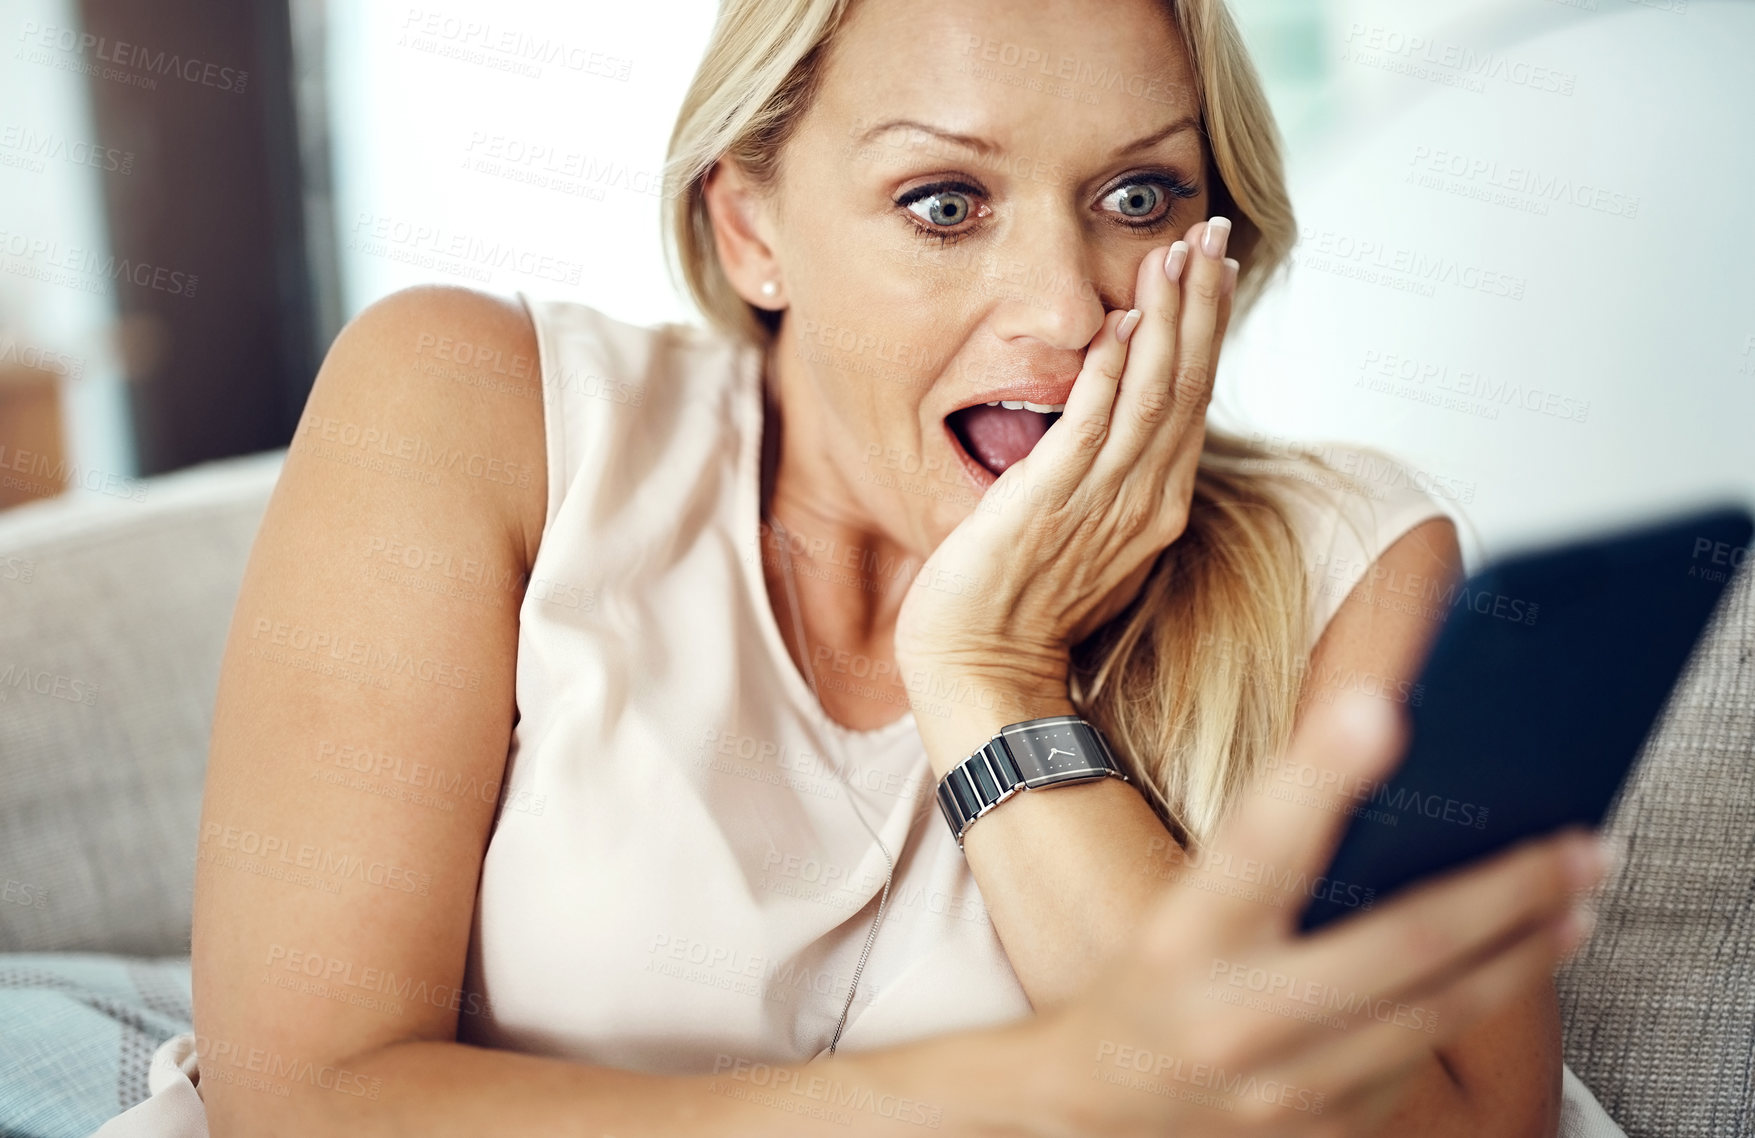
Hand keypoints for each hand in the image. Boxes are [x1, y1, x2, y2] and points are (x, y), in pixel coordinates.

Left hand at [892, 218, 1240, 707]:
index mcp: (1154, 507)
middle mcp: (1142, 501)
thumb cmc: (1021, 609)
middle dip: (1200, 304)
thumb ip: (1102, 483)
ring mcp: (1100, 505)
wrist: (982, 672)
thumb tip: (1105, 428)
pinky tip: (1119, 324)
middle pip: (1187, 384)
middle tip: (1211, 234)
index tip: (1212, 269)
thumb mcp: (1082, 537)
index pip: (1193, 400)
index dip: (1204, 330)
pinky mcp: (1048, 507)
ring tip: (1175, 254)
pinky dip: (1108, 374)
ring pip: (1152, 396)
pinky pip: (1089, 428)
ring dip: (1166, 319)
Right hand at [1023, 693, 1608, 1136]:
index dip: (1319, 776)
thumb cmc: (1158, 973)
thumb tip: (1378, 750)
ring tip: (1579, 903)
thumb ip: (1272, 846)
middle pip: (1401, 946)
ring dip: (1522, 956)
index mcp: (1187, 935)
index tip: (1381, 709)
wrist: (1100, 1103)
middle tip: (1584, 844)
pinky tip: (1510, 969)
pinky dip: (1472, 1008)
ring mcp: (1285, 1087)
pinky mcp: (1322, 1131)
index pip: (1259, 843)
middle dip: (1507, 891)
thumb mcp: (1187, 900)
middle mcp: (1235, 1016)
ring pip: (1435, 1014)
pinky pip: (1419, 1061)